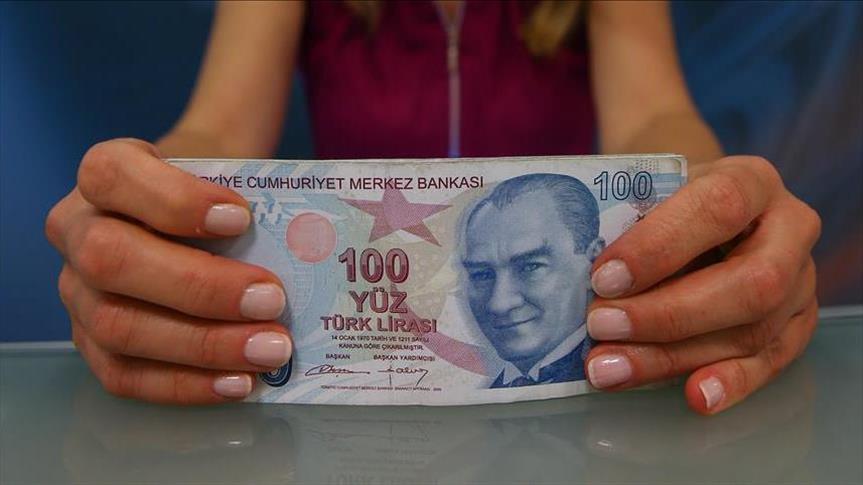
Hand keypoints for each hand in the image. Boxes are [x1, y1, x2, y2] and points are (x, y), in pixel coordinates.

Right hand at [45, 139, 291, 403]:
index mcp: (104, 174)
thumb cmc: (217, 193)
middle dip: (199, 286)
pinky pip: (124, 375)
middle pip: (111, 259)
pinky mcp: (91, 343)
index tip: (242, 217)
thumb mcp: (228, 174)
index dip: (174, 200)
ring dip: (202, 345)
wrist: (199, 216)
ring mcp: (76, 292)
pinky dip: (186, 384)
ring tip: (270, 349)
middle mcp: (75, 229)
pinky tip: (239, 382)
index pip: (112, 175)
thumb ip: (251, 197)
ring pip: (117, 326)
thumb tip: (305, 249)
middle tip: (272, 299)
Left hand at [584, 156, 820, 414]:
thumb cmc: (664, 200)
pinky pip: (770, 362)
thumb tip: (584, 283)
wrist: (698, 209)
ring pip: (753, 330)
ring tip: (609, 368)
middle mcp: (790, 229)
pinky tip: (693, 396)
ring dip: (674, 356)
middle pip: (751, 281)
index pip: (718, 207)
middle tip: (600, 326)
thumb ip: (627, 224)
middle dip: (667, 313)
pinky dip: (729, 383)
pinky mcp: (796, 325)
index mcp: (751, 180)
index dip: (659, 246)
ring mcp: (801, 281)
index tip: (603, 277)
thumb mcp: (649, 191)